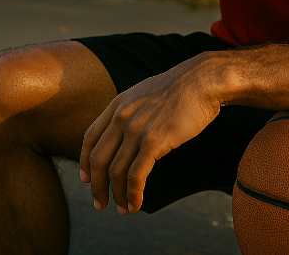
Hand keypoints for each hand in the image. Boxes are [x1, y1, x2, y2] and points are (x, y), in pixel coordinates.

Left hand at [79, 54, 220, 213]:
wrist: (203, 80)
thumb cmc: (181, 89)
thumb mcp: (145, 94)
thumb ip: (132, 111)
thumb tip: (128, 135)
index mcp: (118, 103)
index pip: (90, 137)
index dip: (85, 162)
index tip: (87, 179)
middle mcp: (122, 116)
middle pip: (98, 159)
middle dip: (97, 186)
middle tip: (100, 203)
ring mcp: (136, 129)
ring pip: (115, 172)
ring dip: (117, 195)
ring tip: (122, 208)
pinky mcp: (153, 141)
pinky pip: (136, 176)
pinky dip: (133, 194)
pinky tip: (136, 203)